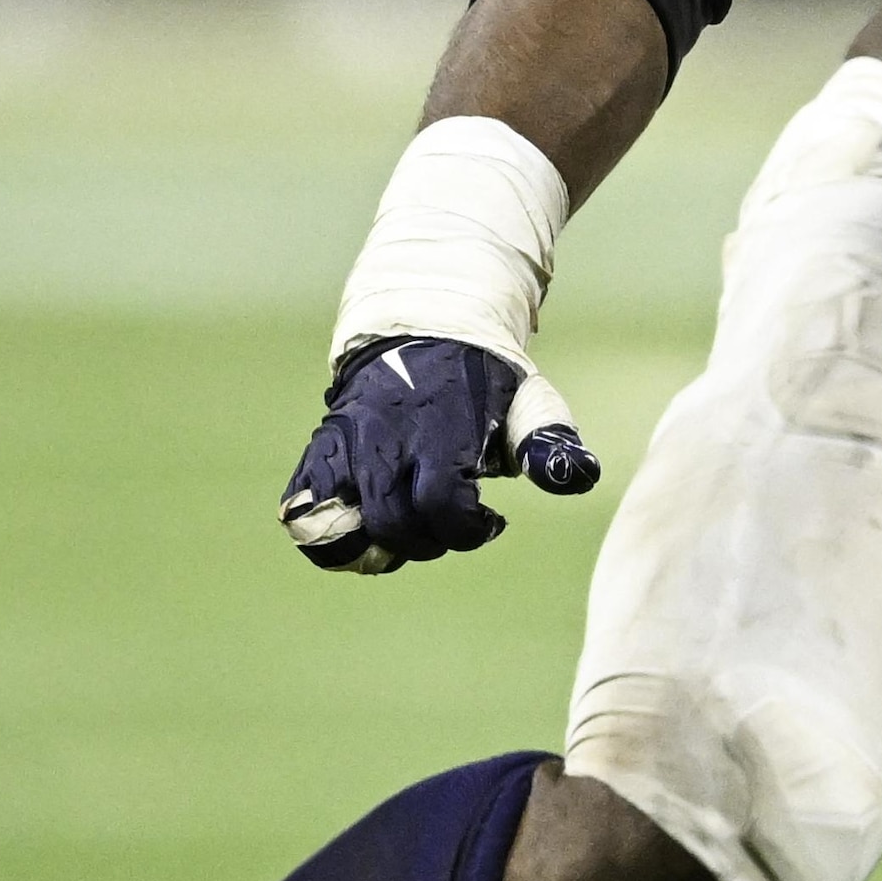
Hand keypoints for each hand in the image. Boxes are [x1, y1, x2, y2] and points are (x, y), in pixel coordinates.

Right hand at [280, 335, 597, 573]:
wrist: (421, 332)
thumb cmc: (484, 382)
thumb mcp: (529, 402)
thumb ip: (550, 443)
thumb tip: (579, 478)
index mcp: (440, 425)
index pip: (440, 502)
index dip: (466, 530)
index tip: (490, 521)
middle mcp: (384, 435)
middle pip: (391, 524)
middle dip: (427, 543)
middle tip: (448, 527)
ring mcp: (344, 444)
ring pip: (335, 528)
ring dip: (375, 548)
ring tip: (403, 533)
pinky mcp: (319, 452)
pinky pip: (303, 514)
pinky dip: (332, 538)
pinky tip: (367, 525)